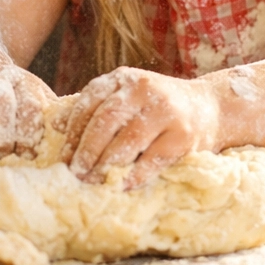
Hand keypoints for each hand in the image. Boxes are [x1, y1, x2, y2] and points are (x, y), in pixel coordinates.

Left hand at [59, 68, 217, 188]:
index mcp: (124, 79)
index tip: (63, 157)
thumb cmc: (157, 107)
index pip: (90, 103)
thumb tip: (54, 125)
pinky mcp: (183, 135)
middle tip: (75, 173)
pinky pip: (154, 158)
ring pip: (128, 141)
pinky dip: (136, 174)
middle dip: (87, 150)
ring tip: (93, 182)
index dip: (73, 132)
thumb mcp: (126, 98)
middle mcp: (144, 89)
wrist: (210, 108)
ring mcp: (166, 111)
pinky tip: (123, 185)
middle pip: (106, 121)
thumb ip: (94, 107)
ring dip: (107, 165)